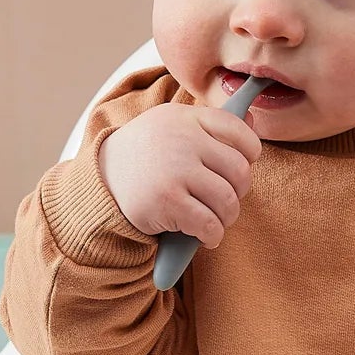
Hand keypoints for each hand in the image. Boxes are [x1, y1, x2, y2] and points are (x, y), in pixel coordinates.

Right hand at [99, 101, 262, 248]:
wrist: (100, 182)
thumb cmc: (144, 157)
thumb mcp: (172, 127)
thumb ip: (209, 126)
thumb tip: (255, 124)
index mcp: (185, 118)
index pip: (237, 129)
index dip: (250, 153)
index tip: (241, 168)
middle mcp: (181, 140)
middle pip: (239, 170)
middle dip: (239, 192)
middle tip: (225, 201)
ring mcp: (174, 170)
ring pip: (227, 200)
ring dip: (227, 217)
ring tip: (216, 220)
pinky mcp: (166, 202)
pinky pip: (209, 224)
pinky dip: (213, 235)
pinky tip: (206, 236)